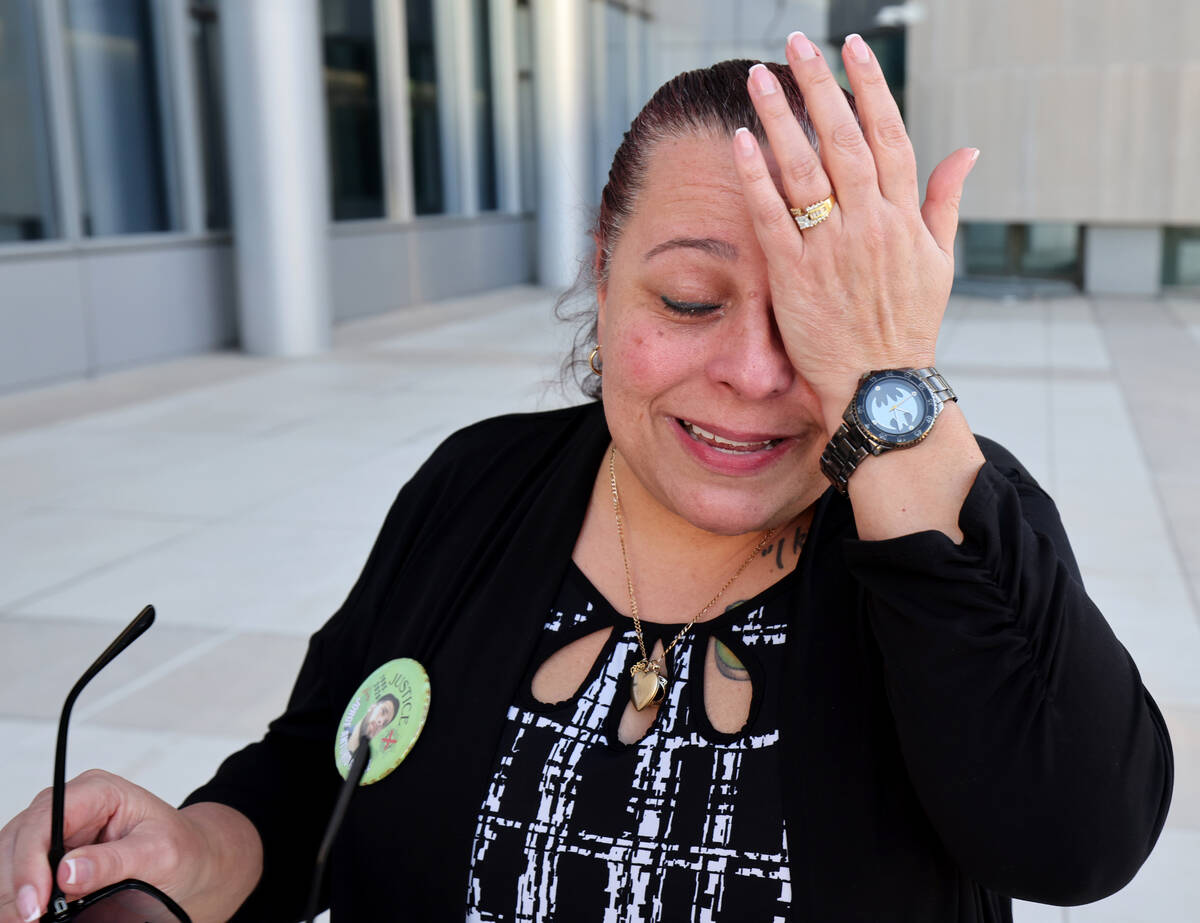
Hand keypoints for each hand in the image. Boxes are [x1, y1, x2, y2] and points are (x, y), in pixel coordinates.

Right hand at [0, 770, 259, 922]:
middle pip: (18, 839)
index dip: (29, 863)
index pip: (45, 820)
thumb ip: (113, 861)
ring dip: (14, 892)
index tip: (34, 904)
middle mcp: (70, 804)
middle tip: (27, 921)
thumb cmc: (180, 847)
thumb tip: (66, 872)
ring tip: (28, 920)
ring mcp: (56, 828)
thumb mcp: (157, 853)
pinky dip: (19, 895)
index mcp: (97, 791)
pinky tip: (32, 913)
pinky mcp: (50, 852)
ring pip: (10, 856)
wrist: (190, 858)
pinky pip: (19, 871)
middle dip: (18, 883)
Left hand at [733, 32, 978, 432]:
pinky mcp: (796, 278)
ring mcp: (832, 250)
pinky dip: (757, 177)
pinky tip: (741, 140)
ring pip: (805, 170)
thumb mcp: (940, 264)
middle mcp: (871, 226)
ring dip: (781, 118)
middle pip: (843, 140)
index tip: (852, 48)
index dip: (870, 87)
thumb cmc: (908, 327)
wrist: (881, 388)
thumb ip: (944, 202)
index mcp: (906, 218)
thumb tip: (966, 151)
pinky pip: (773, 218)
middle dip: (820, 86)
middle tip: (797, 43)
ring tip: (761, 77)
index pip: (889, 136)